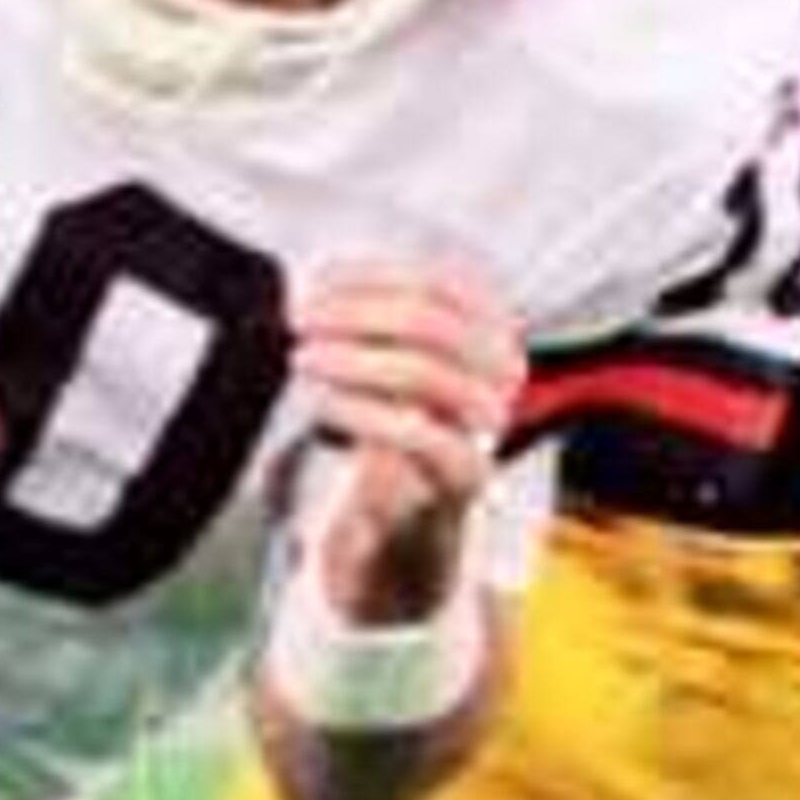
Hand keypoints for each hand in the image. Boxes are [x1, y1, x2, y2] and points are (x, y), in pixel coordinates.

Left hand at [290, 264, 522, 620]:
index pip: (437, 281)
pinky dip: (364, 412)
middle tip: (300, 318)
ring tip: (303, 359)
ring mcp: (487, 422)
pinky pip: (422, 436)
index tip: (311, 281)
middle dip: (358, 313)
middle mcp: (499, 369)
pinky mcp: (467, 473)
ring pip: (428, 373)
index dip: (371, 276)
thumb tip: (311, 278)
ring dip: (355, 359)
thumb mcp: (382, 355)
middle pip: (434, 321)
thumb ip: (365, 313)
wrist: (404, 523)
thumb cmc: (387, 421)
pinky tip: (324, 403)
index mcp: (489, 328)